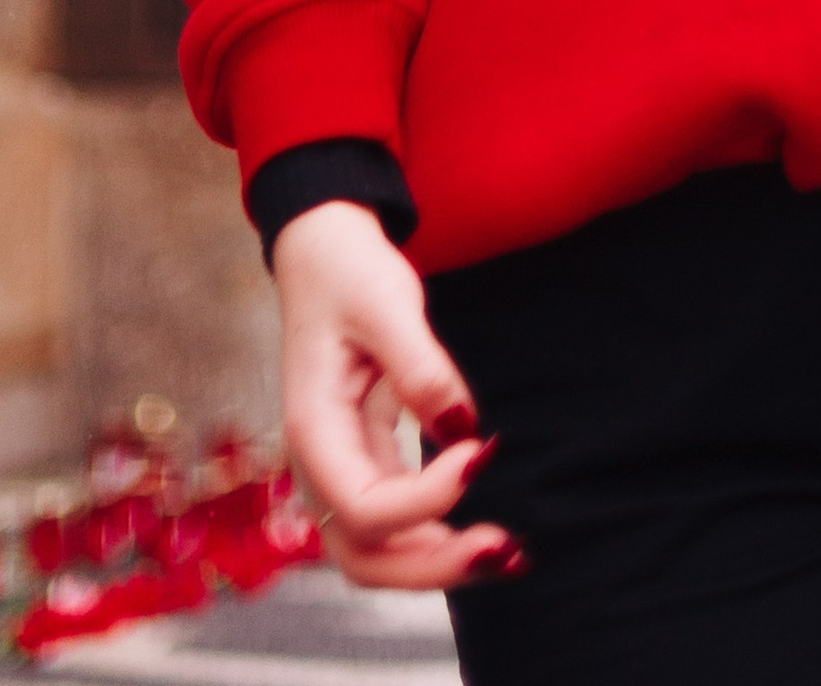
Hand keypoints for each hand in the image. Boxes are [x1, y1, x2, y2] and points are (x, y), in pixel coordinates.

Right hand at [273, 201, 522, 593]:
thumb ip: (422, 368)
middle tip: (506, 550)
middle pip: (364, 556)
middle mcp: (319, 466)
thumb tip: (463, 430)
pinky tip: (485, 533)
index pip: (365, 507)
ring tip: (508, 555)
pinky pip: (394, 523)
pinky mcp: (364, 461)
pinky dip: (436, 537)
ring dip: (437, 565)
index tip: (482, 450)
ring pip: (377, 554)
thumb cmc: (347, 272)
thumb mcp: (385, 303)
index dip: (428, 497)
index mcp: (312, 431)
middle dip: (433, 567)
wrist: (321, 252)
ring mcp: (339, 469)